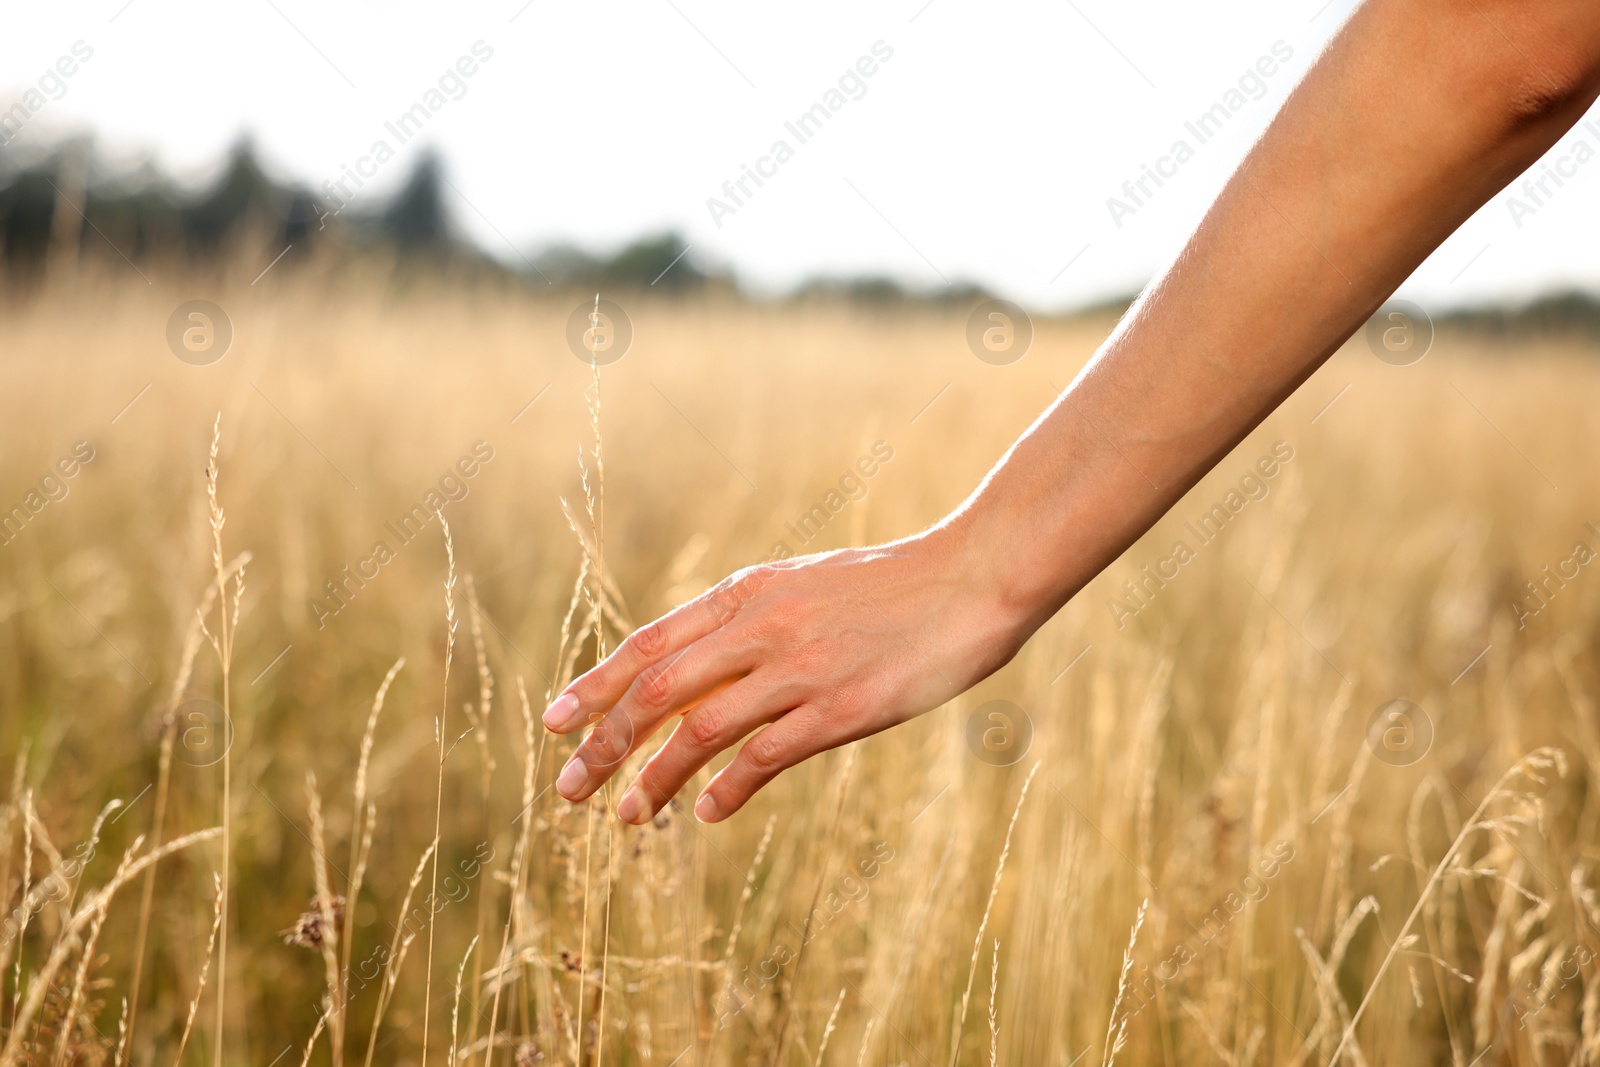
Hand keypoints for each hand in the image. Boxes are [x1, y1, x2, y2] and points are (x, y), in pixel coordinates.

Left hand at [542, 530, 1025, 822]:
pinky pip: (765, 756)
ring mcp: (801, 669)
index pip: (652, 642)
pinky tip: (704, 813)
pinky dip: (727, 789)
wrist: (972, 579)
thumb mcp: (806, 584)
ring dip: (653, 776)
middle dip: (604, 740)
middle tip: (568, 786)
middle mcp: (763, 626)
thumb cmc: (891, 586)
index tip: (555, 721)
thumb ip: (752, 617)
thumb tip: (698, 663)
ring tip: (624, 815)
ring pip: (700, 729)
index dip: (597, 684)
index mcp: (750, 592)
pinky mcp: (841, 710)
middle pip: (658, 689)